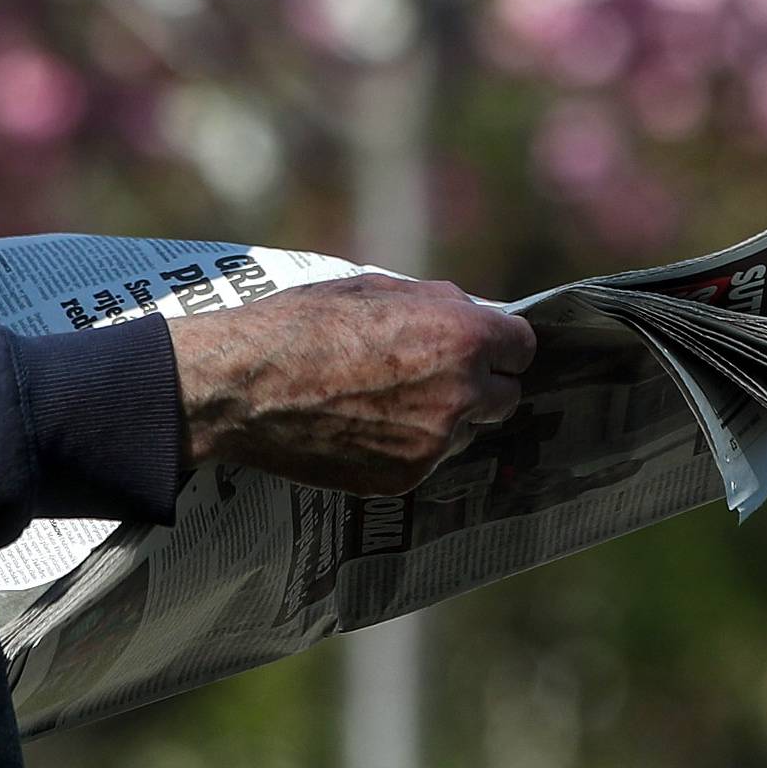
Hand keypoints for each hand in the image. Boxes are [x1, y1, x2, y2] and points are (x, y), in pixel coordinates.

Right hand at [173, 273, 536, 496]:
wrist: (244, 386)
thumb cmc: (301, 323)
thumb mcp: (372, 288)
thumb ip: (433, 302)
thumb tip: (469, 309)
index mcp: (461, 337)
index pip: (522, 346)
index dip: (496, 343)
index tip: (476, 345)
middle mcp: (461, 394)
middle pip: (504, 395)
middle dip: (478, 382)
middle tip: (432, 373)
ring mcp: (435, 444)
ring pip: (464, 432)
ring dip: (442, 417)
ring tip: (384, 399)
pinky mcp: (405, 479)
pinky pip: (426, 460)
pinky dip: (405, 445)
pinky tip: (360, 425)